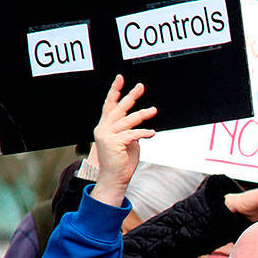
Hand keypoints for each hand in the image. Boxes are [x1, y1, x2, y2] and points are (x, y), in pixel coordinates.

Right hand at [91, 75, 156, 204]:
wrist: (114, 178)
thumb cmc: (122, 162)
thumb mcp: (128, 143)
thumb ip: (130, 131)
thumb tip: (140, 124)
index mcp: (105, 127)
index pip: (109, 105)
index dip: (114, 91)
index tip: (120, 78)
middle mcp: (103, 128)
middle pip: (118, 108)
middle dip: (130, 96)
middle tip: (140, 87)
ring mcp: (106, 135)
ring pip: (127, 120)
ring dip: (142, 114)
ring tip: (153, 110)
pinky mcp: (113, 143)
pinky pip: (132, 133)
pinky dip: (143, 132)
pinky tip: (152, 132)